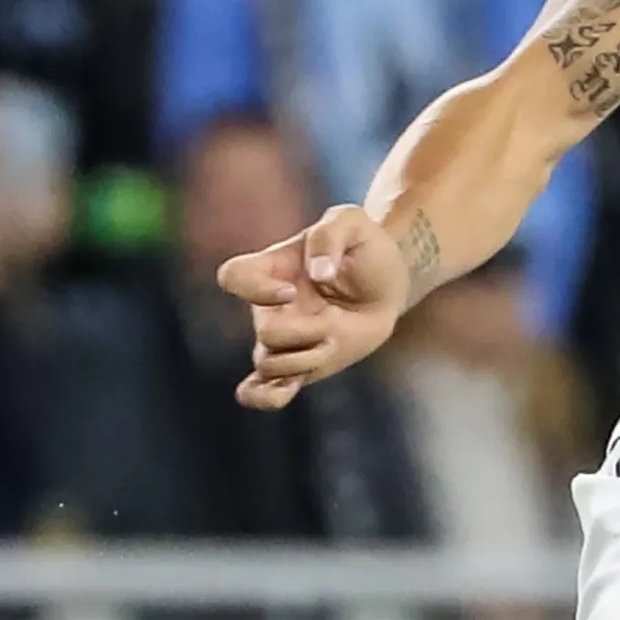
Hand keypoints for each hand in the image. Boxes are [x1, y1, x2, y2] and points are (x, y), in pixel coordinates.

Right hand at [215, 202, 419, 409]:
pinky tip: (287, 389)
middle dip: (304, 332)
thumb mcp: (353, 223)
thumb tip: (318, 274)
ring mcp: (282, 339)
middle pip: (265, 332)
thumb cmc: (364, 248)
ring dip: (309, 358)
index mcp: (270, 268)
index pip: (232, 277)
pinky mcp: (300, 364)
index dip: (255, 289)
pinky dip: (267, 397)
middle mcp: (269, 307)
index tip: (291, 291)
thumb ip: (330, 235)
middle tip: (334, 319)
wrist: (387, 285)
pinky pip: (263, 391)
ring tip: (334, 339)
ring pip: (269, 364)